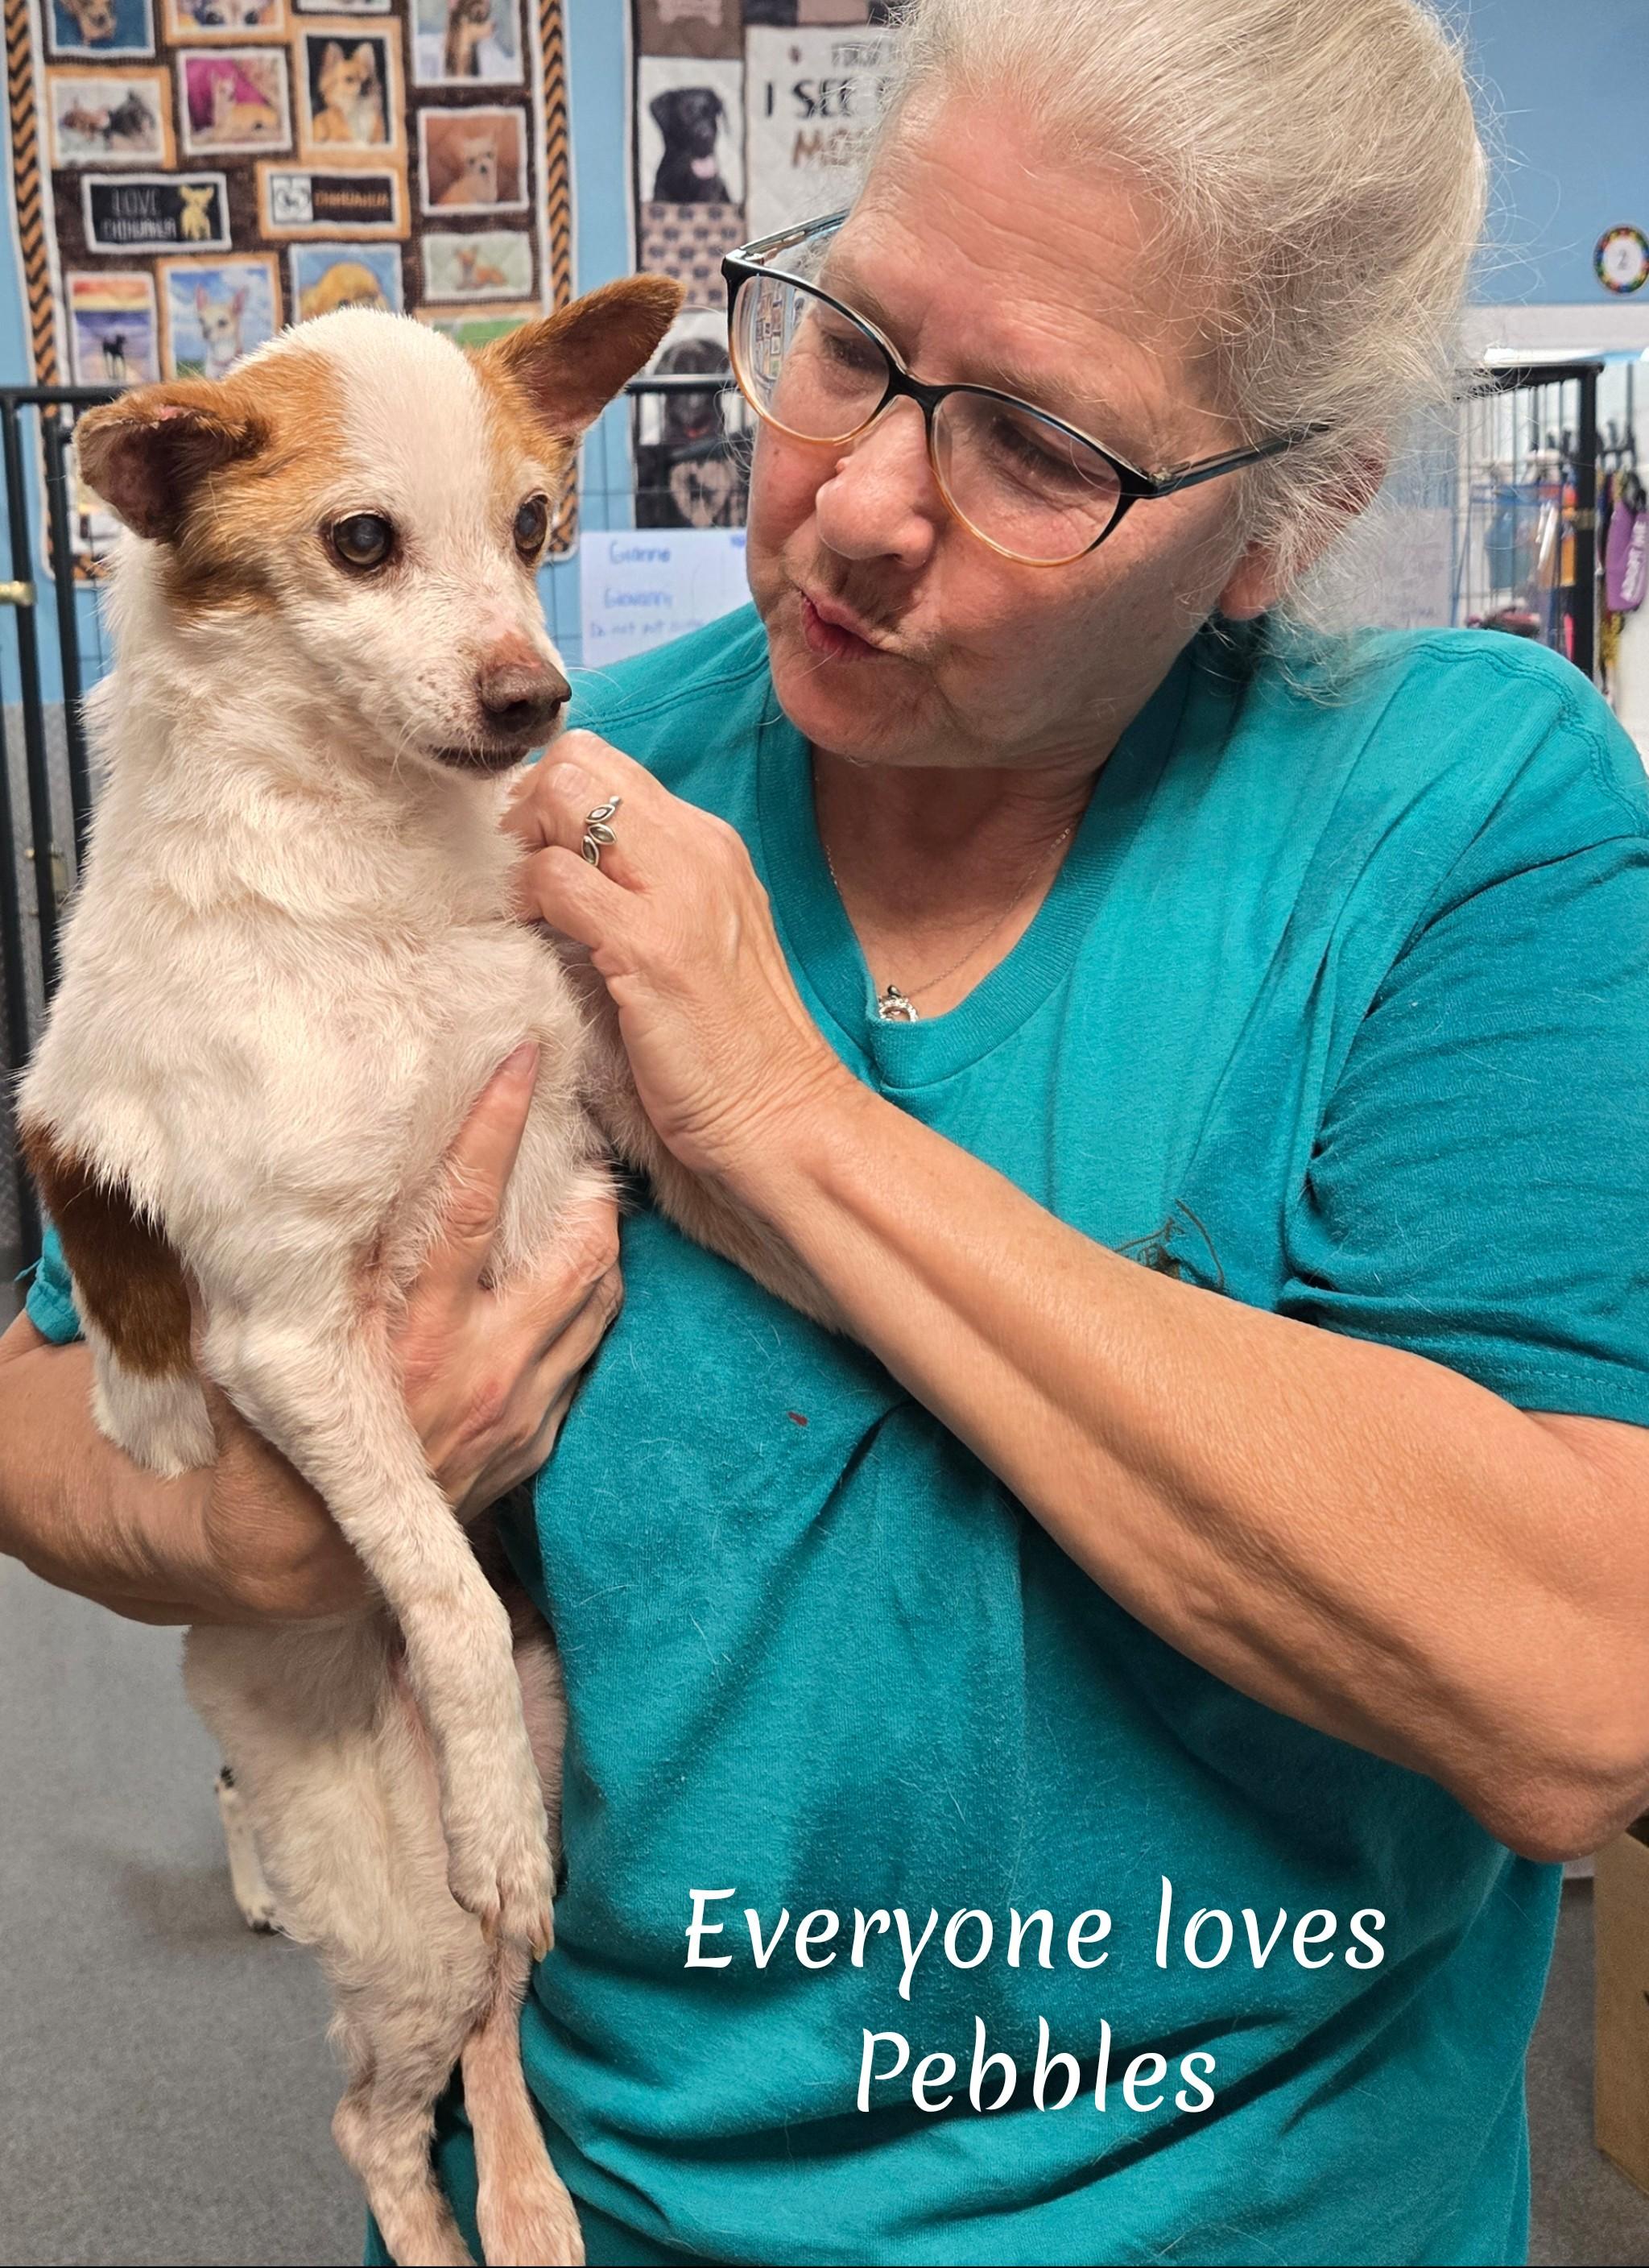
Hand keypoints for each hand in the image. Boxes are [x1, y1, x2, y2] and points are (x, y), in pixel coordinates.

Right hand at [183, 1042, 620, 1623]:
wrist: (305, 1550)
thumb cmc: (270, 1432)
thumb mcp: (262, 1340)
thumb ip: (286, 1263)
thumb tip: (278, 1169)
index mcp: (411, 1334)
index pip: (468, 1207)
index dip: (496, 1125)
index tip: (521, 1059)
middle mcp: (480, 1368)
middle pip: (576, 1251)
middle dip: (589, 1183)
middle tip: (580, 1133)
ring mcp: (519, 1408)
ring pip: (599, 1298)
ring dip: (601, 1239)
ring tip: (588, 1190)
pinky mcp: (537, 1440)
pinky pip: (588, 1352)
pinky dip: (588, 1302)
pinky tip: (573, 1271)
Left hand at [506, 733, 849, 1184]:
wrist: (784, 1117)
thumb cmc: (731, 1048)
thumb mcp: (698, 940)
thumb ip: (647, 891)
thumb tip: (568, 868)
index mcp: (709, 845)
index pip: (606, 766)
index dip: (550, 800)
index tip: (534, 859)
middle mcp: (697, 849)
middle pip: (578, 762)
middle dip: (525, 809)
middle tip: (518, 879)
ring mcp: (675, 891)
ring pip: (562, 797)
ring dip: (519, 849)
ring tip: (523, 911)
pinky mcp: (647, 946)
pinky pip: (554, 879)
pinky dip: (524, 901)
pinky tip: (530, 942)